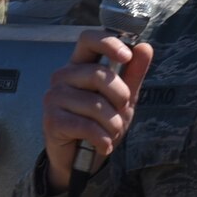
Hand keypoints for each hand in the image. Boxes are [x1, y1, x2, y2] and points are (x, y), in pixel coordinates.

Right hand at [41, 31, 152, 191]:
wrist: (82, 158)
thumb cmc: (100, 122)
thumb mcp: (124, 98)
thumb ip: (133, 73)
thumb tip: (145, 47)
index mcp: (79, 65)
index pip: (88, 39)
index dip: (108, 43)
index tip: (127, 55)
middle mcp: (63, 76)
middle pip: (98, 74)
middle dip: (120, 96)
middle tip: (122, 110)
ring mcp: (54, 97)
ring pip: (95, 104)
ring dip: (113, 124)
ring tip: (112, 132)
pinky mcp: (52, 120)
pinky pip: (86, 126)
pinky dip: (102, 139)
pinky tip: (104, 145)